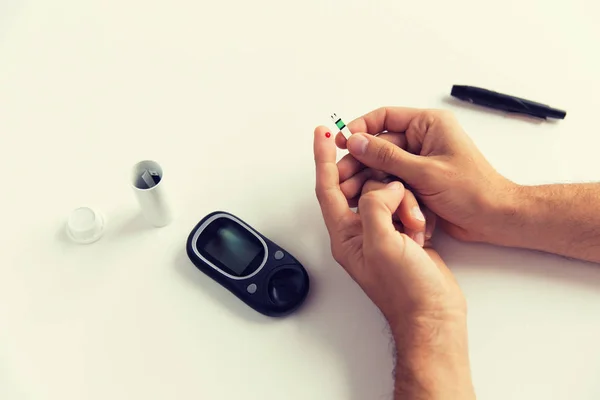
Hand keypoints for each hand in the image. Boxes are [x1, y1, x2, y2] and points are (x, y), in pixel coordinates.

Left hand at [313, 125, 465, 329]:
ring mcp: (383, 233)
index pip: (327, 187)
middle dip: (381, 186)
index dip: (323, 158)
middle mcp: (360, 232)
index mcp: (345, 235)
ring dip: (405, 204)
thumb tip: (383, 187)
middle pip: (362, 187)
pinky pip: (406, 207)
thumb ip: (374, 207)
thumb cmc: (406, 292)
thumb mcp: (382, 245)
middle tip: (396, 189)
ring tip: (414, 227)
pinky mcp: (404, 234)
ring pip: (388, 196)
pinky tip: (422, 229)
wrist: (434, 314)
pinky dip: (415, 211)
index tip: (323, 133)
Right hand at [337, 107, 515, 243]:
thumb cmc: (473, 191)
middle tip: (340, 174)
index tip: (342, 141)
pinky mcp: (417, 180)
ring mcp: (419, 161)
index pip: (385, 117)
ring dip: (366, 178)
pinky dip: (379, 190)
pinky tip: (364, 199)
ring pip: (382, 165)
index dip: (360, 128)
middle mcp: (421, 139)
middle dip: (359, 160)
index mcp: (428, 125)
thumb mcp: (425, 172)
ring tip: (348, 191)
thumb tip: (356, 142)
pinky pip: (391, 180)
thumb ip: (387, 157)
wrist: (494, 219)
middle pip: (379, 144)